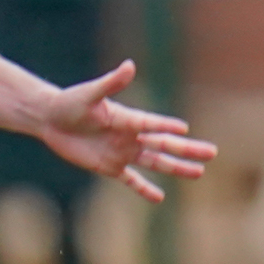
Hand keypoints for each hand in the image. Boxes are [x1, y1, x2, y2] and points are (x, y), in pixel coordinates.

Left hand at [34, 61, 217, 201]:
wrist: (51, 119)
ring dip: (176, 168)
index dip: (166, 126)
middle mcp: (130, 136)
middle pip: (164, 145)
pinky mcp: (109, 167)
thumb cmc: (70, 102)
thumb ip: (111, 82)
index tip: (185, 128)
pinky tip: (159, 198)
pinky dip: (144, 189)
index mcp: (127, 118)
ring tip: (198, 173)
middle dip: (188, 150)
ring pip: (155, 162)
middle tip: (212, 153)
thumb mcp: (89, 93)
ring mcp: (122, 153)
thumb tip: (130, 66)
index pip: (151, 124)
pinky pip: (131, 180)